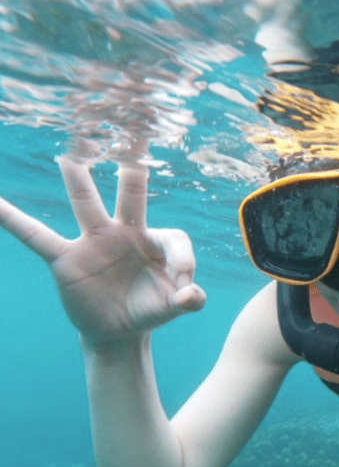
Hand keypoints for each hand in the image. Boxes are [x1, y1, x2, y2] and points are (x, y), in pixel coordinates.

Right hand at [0, 145, 205, 346]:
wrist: (119, 331)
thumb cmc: (149, 309)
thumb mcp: (174, 307)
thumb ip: (190, 301)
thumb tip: (192, 296)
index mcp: (156, 240)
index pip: (175, 238)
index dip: (184, 261)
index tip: (185, 287)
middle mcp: (126, 231)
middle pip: (132, 193)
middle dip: (132, 167)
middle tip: (135, 135)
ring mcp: (94, 241)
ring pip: (86, 202)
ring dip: (79, 178)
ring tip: (70, 153)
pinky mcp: (67, 259)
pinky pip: (36, 236)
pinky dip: (12, 220)